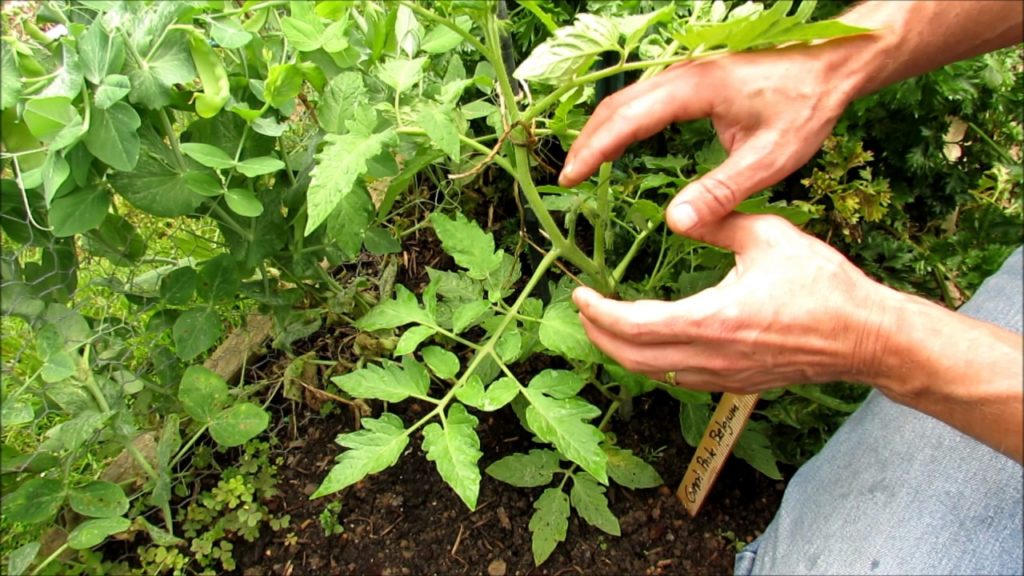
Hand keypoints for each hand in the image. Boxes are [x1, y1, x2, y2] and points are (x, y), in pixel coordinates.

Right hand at [559, 47, 854, 231]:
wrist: (833, 65)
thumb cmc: (806, 108)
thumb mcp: (769, 159)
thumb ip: (721, 191)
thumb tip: (673, 223)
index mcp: (694, 88)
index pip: (627, 119)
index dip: (594, 149)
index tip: (570, 178)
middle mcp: (682, 74)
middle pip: (617, 105)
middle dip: (587, 141)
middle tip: (567, 179)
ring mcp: (686, 72)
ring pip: (628, 99)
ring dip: (601, 131)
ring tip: (583, 167)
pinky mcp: (693, 78)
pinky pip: (644, 99)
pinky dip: (621, 123)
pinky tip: (619, 145)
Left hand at [572, 213, 889, 392]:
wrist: (864, 336)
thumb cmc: (823, 285)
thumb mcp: (767, 236)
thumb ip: (715, 222)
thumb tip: (675, 215)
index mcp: (712, 321)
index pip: (634, 325)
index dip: (599, 313)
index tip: (579, 294)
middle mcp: (710, 358)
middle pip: (632, 359)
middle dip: (599, 335)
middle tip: (584, 309)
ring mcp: (722, 377)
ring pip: (652, 375)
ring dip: (622, 351)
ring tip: (606, 323)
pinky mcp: (734, 383)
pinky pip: (678, 379)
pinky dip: (651, 362)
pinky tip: (649, 341)